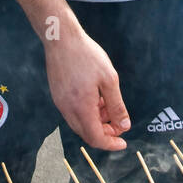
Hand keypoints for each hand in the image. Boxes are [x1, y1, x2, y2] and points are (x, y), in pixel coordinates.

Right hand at [44, 27, 130, 150]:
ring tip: (108, 105)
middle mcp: (67, 109)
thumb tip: (124, 126)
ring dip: (96, 122)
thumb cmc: (87, 56)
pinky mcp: (57, 95)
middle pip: (87, 134)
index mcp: (81, 108)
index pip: (96, 138)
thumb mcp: (109, 79)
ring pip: (80, 124)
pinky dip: (86, 113)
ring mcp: (60, 103)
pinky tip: (96, 98)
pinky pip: (73, 113)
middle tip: (119, 122)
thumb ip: (117, 106)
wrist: (61, 38)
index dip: (111, 144)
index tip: (123, 142)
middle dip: (105, 133)